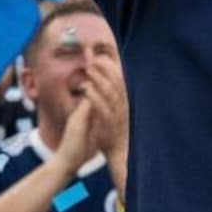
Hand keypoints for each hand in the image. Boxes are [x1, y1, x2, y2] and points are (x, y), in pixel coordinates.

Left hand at [83, 53, 130, 169]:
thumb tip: (100, 85)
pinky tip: (87, 90)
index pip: (119, 78)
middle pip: (116, 81)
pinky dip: (95, 97)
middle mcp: (123, 105)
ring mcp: (118, 114)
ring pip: (110, 92)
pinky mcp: (110, 124)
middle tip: (92, 57)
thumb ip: (108, 99)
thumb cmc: (113, 134)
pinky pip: (103, 108)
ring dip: (99, 79)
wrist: (120, 156)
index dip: (109, 66)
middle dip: (105, 67)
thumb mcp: (112, 114)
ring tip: (88, 69)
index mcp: (124, 101)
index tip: (98, 55)